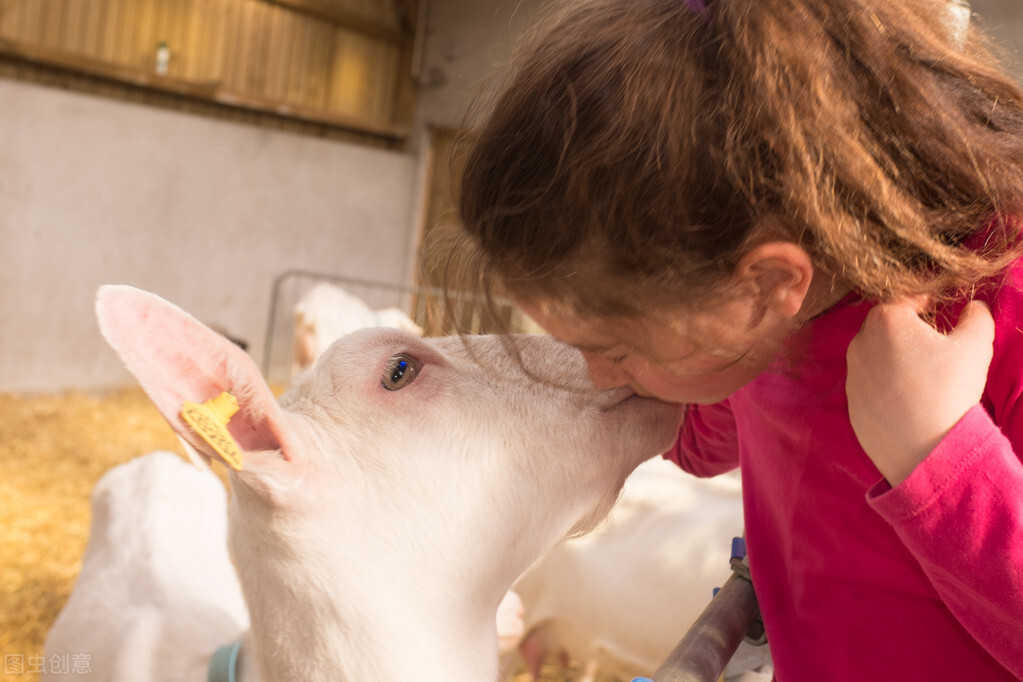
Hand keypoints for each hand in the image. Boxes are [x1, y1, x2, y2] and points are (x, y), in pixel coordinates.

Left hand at [846, 297, 993, 485]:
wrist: (925, 448)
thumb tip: (975, 306)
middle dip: (905, 329)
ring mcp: (851, 374)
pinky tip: (907, 397)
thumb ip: (976, 317)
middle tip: (930, 341)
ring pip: (873, 356)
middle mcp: (860, 343)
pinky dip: (885, 385)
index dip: (923, 300)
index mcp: (886, 320)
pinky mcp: (850, 402)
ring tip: (920, 372)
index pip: (903, 299)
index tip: (935, 306)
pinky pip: (869, 385)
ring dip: (893, 357)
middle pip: (883, 326)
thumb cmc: (949, 390)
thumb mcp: (975, 345)